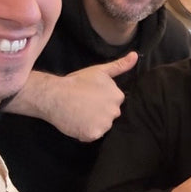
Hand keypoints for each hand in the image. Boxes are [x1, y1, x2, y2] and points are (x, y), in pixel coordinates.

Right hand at [3, 52, 137, 141]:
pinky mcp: (93, 134)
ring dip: (93, 123)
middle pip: (109, 115)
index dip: (101, 100)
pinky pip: (91, 136)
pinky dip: (84, 132)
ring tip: (79, 113)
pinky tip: (76, 122)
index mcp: (118, 96)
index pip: (114, 102)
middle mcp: (115, 111)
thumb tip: (136, 55)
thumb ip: (120, 65)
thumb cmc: (77, 81)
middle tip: (83, 105)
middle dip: (99, 112)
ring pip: (101, 126)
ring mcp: (104, 124)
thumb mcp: (100, 70)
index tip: (90, 96)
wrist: (55, 95)